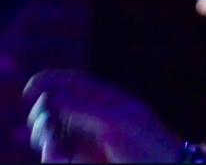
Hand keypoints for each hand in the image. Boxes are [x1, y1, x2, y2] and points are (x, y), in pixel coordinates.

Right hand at [24, 69, 180, 162]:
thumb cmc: (145, 141)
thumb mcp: (115, 120)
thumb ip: (82, 107)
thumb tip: (50, 96)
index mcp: (103, 97)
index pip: (73, 81)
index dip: (50, 80)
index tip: (29, 88)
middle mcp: (91, 115)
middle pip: (55, 106)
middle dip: (42, 113)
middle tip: (45, 123)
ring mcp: (85, 138)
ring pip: (51, 132)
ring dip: (44, 135)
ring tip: (52, 143)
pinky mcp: (81, 160)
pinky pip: (56, 155)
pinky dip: (51, 155)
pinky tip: (56, 155)